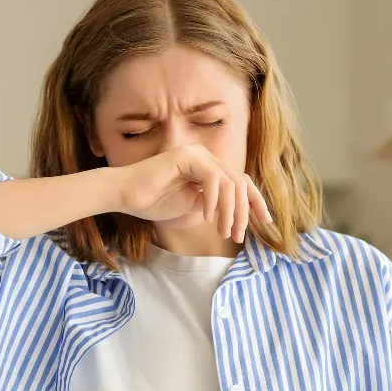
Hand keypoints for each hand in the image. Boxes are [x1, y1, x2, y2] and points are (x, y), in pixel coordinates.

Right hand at [111, 143, 272, 241]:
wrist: (125, 196)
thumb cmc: (153, 203)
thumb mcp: (193, 208)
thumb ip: (214, 206)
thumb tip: (237, 213)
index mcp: (208, 168)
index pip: (241, 182)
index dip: (256, 201)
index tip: (266, 221)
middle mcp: (206, 157)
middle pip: (241, 182)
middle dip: (244, 212)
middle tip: (236, 236)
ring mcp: (196, 154)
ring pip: (230, 183)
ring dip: (230, 211)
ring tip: (223, 232)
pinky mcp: (186, 156)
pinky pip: (213, 179)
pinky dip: (213, 201)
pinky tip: (206, 217)